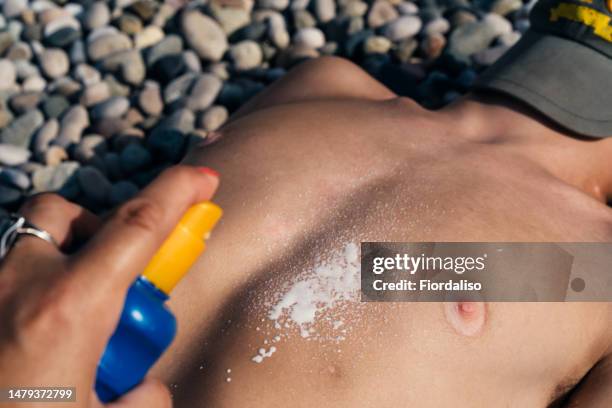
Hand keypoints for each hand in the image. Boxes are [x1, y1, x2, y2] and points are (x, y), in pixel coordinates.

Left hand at [0, 165, 218, 406]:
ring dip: (65, 244)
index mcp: (72, 307)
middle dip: (111, 231)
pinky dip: (31, 276)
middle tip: (121, 281)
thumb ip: (142, 404)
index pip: (139, 225)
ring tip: (76, 295)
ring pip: (32, 231)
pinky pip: (7, 267)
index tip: (204, 178)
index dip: (178, 191)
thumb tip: (151, 389)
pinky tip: (32, 323)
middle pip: (75, 215)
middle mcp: (24, 282)